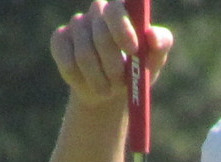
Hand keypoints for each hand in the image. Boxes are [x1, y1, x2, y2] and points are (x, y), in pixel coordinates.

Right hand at [49, 1, 173, 109]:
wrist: (110, 92)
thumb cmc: (135, 71)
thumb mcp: (154, 60)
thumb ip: (161, 44)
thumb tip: (151, 35)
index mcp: (120, 10)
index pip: (115, 9)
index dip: (122, 29)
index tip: (133, 50)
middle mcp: (97, 11)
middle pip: (100, 35)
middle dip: (113, 65)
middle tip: (120, 83)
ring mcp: (76, 24)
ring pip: (84, 53)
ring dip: (98, 79)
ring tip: (107, 90)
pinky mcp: (59, 40)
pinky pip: (67, 61)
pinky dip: (79, 79)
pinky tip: (86, 84)